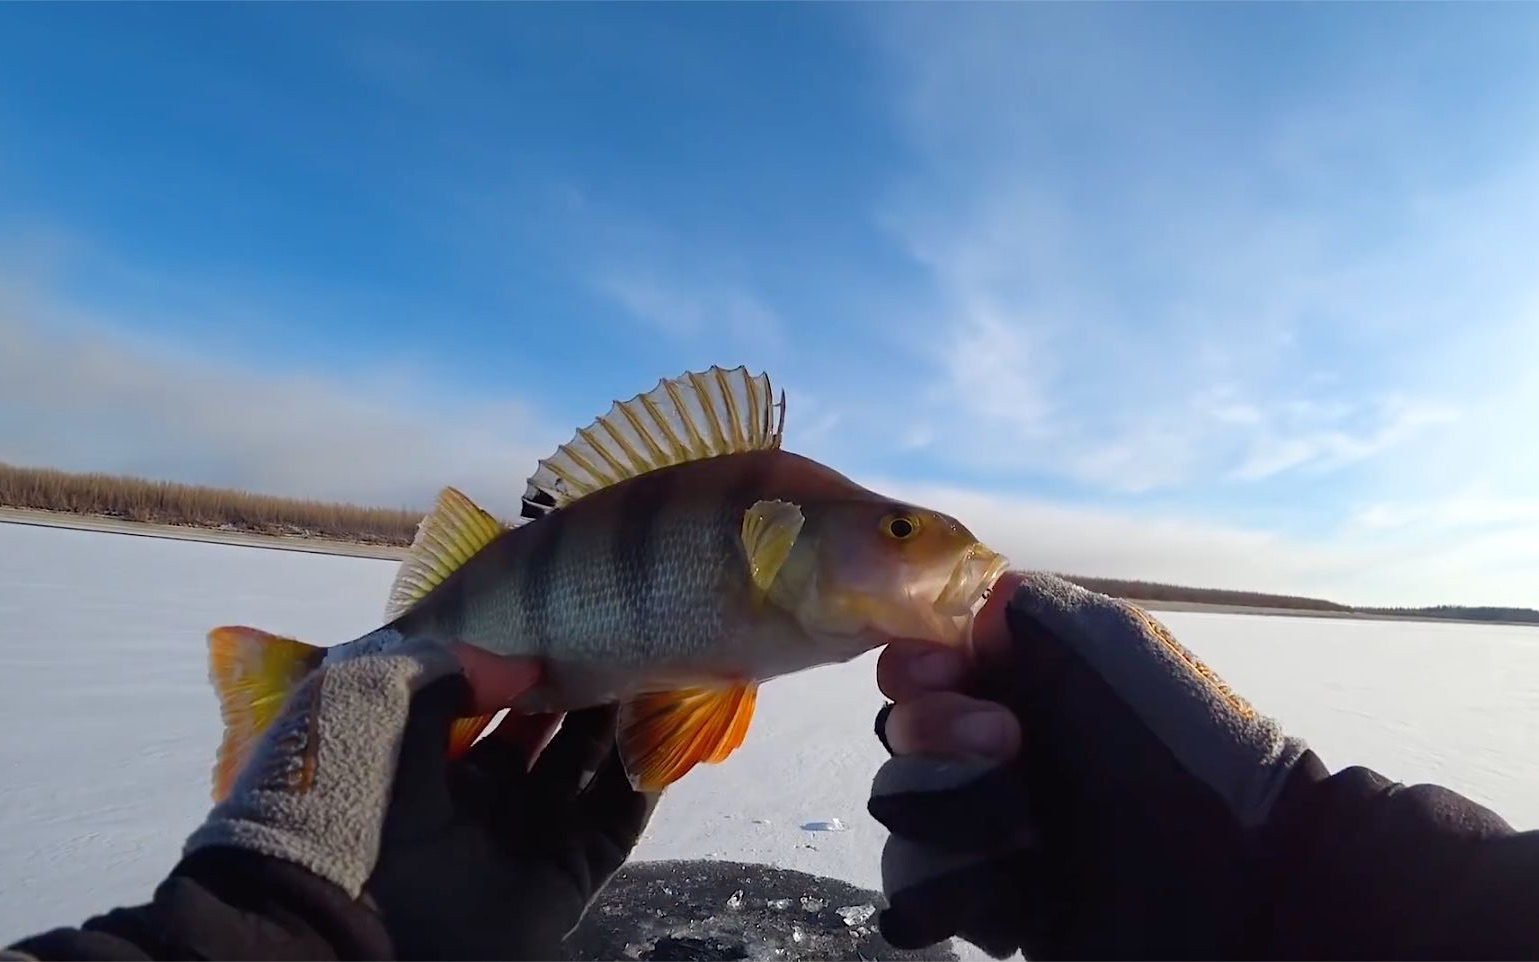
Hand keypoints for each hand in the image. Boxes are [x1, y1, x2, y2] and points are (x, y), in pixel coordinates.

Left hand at [183, 640, 656, 960]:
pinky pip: (615, 826)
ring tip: (649, 672)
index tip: (560, 624)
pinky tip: (662, 736)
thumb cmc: (344, 799)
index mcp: (423, 764)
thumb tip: (518, 665)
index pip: (486, 706)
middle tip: (616, 642)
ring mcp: (523, 842)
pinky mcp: (562, 880)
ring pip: (586, 773)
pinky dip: (642, 784)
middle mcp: (477, 803)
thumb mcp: (372, 705)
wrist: (344, 922)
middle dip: (579, 692)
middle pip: (545, 737)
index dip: (522, 670)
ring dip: (618, 728)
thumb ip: (444, 672)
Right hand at [867, 571, 1311, 958]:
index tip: (946, 675)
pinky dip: (950, 891)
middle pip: (898, 734)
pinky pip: (913, 891)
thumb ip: (1018, 607)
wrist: (1232, 873)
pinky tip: (1011, 894)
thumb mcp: (1106, 639)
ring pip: (897, 814)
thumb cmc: (1171, 740)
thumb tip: (952, 609)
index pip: (917, 666)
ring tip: (1022, 837)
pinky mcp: (988, 902)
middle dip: (938, 739)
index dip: (915, 670)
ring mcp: (987, 828)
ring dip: (951, 818)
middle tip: (1010, 748)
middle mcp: (993, 750)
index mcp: (1019, 683)